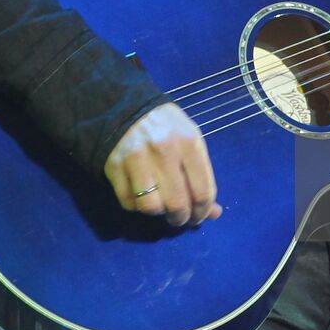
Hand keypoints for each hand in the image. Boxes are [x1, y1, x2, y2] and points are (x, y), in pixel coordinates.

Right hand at [104, 103, 220, 226]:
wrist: (130, 110)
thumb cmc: (168, 129)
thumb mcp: (191, 143)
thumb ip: (203, 177)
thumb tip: (214, 213)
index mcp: (188, 143)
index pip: (202, 192)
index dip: (203, 212)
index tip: (198, 216)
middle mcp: (163, 151)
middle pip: (177, 204)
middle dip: (181, 219)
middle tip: (179, 217)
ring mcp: (137, 159)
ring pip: (150, 207)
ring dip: (157, 213)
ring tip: (160, 205)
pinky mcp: (115, 167)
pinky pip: (128, 203)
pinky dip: (136, 206)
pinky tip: (141, 195)